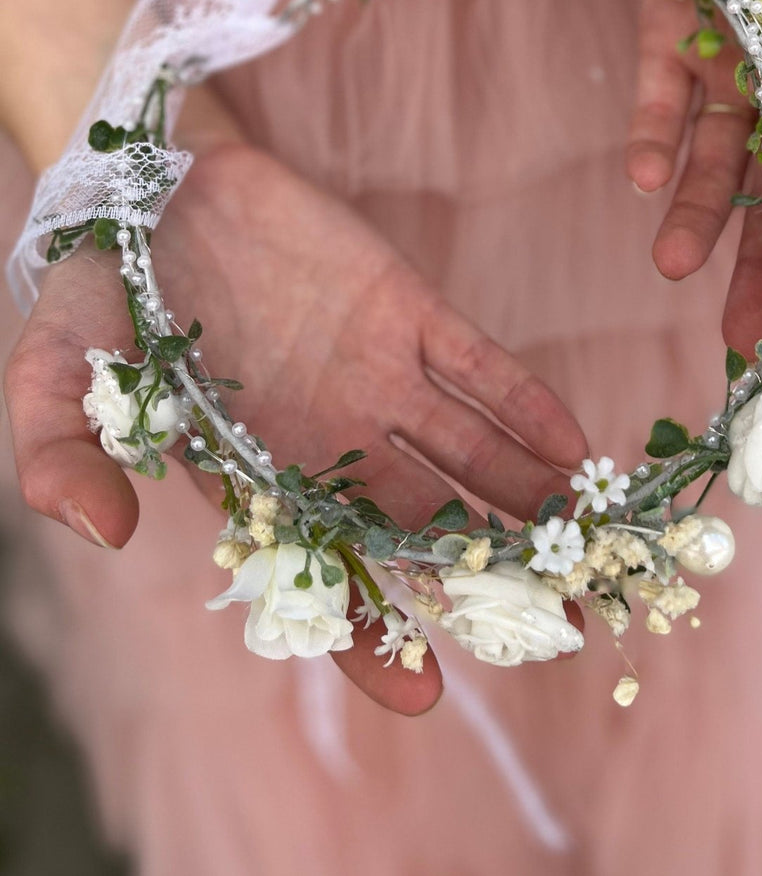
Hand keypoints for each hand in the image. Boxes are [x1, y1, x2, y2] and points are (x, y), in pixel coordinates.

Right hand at [5, 141, 587, 711]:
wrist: (153, 184)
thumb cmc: (102, 290)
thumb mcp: (55, 375)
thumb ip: (62, 453)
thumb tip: (101, 530)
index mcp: (255, 478)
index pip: (322, 575)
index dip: (370, 635)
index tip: (424, 692)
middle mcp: (329, 441)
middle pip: (422, 531)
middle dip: (489, 583)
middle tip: (562, 631)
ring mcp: (375, 377)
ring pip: (467, 457)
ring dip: (528, 502)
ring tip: (591, 550)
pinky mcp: (404, 309)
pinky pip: (477, 365)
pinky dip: (523, 404)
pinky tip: (572, 448)